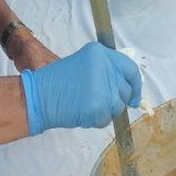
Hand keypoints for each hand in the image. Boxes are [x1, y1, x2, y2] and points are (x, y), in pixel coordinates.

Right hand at [20, 42, 141, 132]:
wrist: (39, 96)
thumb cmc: (59, 82)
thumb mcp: (86, 65)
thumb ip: (106, 70)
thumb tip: (129, 88)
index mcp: (101, 54)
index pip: (131, 69)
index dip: (136, 85)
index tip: (135, 96)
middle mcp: (105, 67)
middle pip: (126, 90)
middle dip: (116, 100)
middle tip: (98, 101)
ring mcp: (103, 87)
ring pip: (118, 106)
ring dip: (105, 111)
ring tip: (87, 105)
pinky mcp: (98, 106)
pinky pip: (107, 119)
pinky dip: (96, 121)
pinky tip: (83, 113)